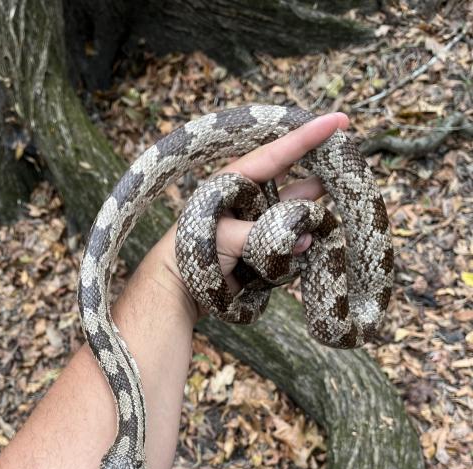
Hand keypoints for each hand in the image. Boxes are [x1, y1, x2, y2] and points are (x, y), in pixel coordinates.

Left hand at [146, 111, 349, 322]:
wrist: (179, 290)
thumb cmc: (193, 252)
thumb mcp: (225, 236)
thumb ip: (264, 234)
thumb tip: (305, 239)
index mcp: (235, 184)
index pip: (276, 154)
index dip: (306, 138)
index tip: (338, 121)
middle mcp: (250, 201)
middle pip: (292, 181)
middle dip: (318, 171)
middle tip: (346, 160)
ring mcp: (258, 226)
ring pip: (295, 214)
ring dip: (311, 214)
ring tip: (331, 210)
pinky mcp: (263, 250)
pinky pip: (291, 242)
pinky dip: (301, 244)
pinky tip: (311, 243)